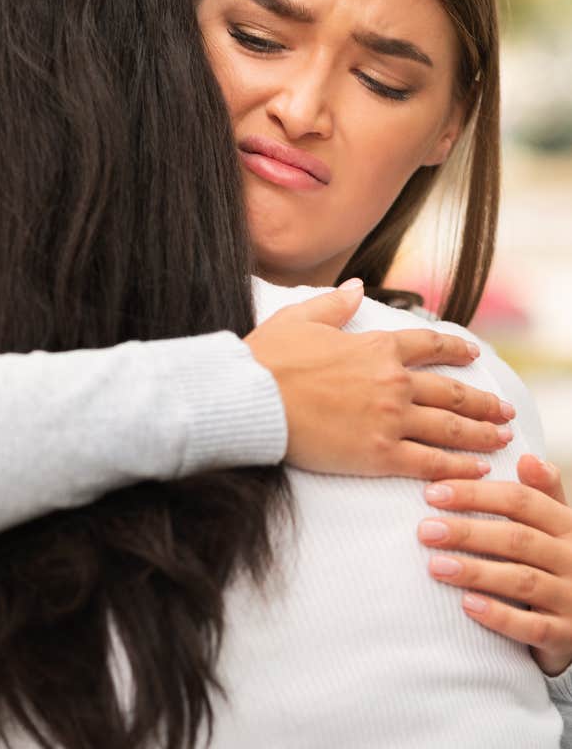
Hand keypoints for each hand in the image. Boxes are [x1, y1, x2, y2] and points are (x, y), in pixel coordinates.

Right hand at [243, 279, 512, 479]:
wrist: (251, 399)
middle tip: (503, 409)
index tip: (472, 353)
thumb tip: (358, 287)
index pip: (429, 345)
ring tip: (502, 438)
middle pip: (452, 391)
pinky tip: (477, 468)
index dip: (456, 348)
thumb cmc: (269, 358)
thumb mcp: (301, 318)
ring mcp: (389, 419)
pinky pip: (430, 462)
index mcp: (377, 347)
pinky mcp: (379, 454)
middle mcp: (392, 381)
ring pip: (450, 427)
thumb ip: (335, 304)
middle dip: (483, 401)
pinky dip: (458, 466)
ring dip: (482, 433)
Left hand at [420, 455, 571, 675]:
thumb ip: (541, 492)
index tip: (432, 493)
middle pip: (517, 539)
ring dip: (476, 571)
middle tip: (425, 530)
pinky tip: (467, 605)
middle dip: (468, 532)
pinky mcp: (564, 635)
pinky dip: (499, 615)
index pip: (521, 501)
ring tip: (435, 565)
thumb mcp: (557, 523)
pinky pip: (532, 627)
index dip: (476, 494)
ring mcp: (570, 598)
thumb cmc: (559, 560)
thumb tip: (526, 457)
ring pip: (522, 580)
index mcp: (566, 525)